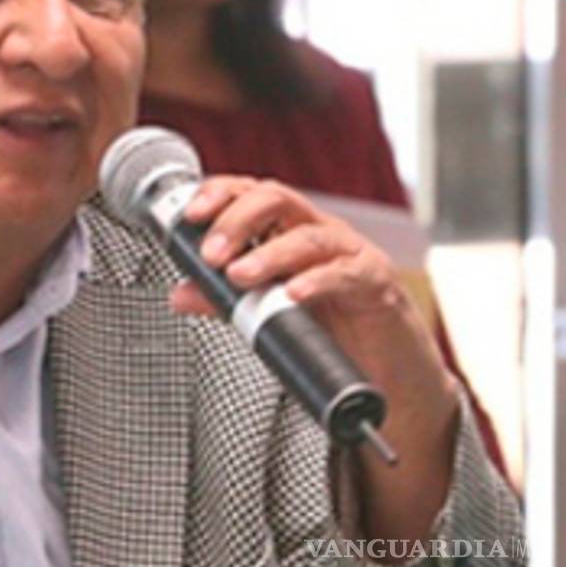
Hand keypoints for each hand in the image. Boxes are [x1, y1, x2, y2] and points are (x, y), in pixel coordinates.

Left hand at [172, 176, 459, 542]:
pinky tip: (294, 293)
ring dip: (269, 254)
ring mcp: (349, 253)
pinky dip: (317, 281)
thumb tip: (180, 294)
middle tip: (211, 253)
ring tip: (238, 276)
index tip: (190, 214)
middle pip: (276, 200)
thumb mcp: (266, 313)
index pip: (250, 194)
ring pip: (308, 237)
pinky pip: (346, 274)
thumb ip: (224, 301)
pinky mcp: (376, 283)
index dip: (219, 195)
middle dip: (237, 221)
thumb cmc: (327, 330)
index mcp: (287, 231)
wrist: (385, 372)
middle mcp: (317, 232)